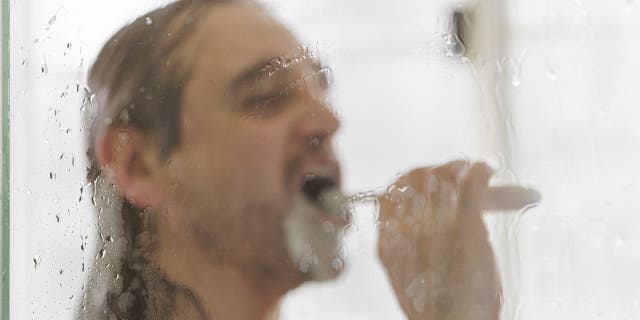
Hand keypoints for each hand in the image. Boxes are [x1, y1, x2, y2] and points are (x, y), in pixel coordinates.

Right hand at [377, 161, 537, 319]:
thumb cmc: (435, 312)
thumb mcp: (407, 281)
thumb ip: (406, 252)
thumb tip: (413, 234)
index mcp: (388, 242)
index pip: (390, 194)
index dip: (411, 183)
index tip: (430, 184)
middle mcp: (407, 226)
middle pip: (418, 178)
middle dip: (439, 172)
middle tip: (459, 174)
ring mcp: (436, 221)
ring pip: (445, 175)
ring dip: (462, 170)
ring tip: (477, 171)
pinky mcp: (465, 222)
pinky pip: (472, 181)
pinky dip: (483, 171)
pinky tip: (489, 170)